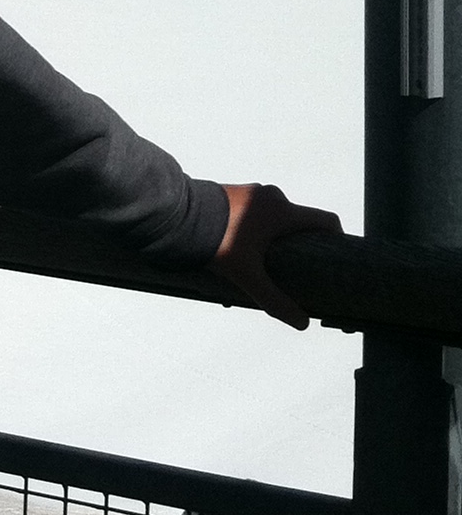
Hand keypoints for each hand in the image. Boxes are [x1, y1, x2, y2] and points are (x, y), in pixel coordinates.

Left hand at [213, 182, 341, 329]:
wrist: (176, 215)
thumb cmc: (216, 241)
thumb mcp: (247, 275)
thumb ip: (275, 300)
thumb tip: (303, 323)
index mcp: (283, 211)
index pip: (326, 220)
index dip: (337, 238)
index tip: (335, 257)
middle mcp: (271, 196)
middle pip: (300, 220)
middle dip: (302, 243)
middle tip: (299, 268)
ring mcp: (251, 192)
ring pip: (276, 215)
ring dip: (278, 235)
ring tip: (269, 260)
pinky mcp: (232, 192)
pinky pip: (256, 211)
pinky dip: (259, 227)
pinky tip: (247, 247)